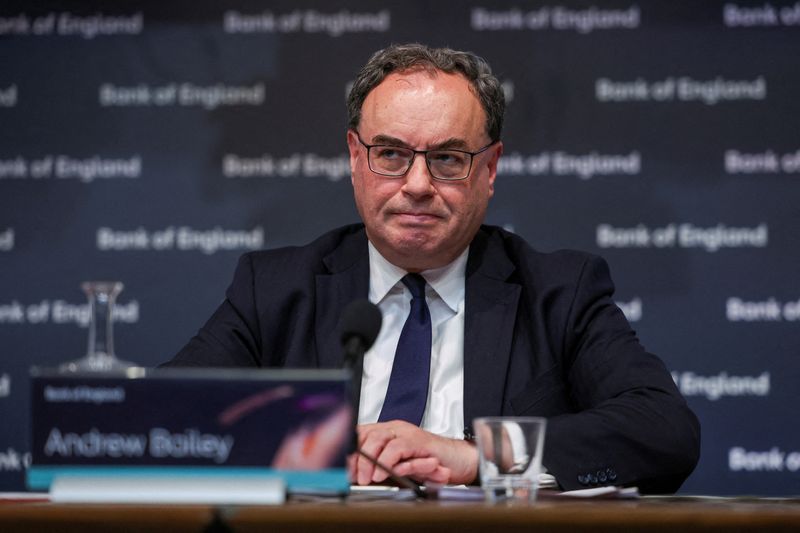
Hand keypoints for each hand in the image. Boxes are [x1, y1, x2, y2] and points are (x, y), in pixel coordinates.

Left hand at [350, 420, 477, 485]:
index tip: (341, 468)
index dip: (349, 450)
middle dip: (356, 458)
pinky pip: (398, 447)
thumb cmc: (429, 465)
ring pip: (379, 438)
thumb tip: (354, 475)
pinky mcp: (419, 442)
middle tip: (353, 476)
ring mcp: (407, 433)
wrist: (458, 461)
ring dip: (369, 460)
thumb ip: (379, 467)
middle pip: (366, 435)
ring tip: (367, 478)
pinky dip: (388, 461)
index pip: (360, 434)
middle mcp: (395, 429)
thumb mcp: (398, 467)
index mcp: (387, 432)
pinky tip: (385, 472)